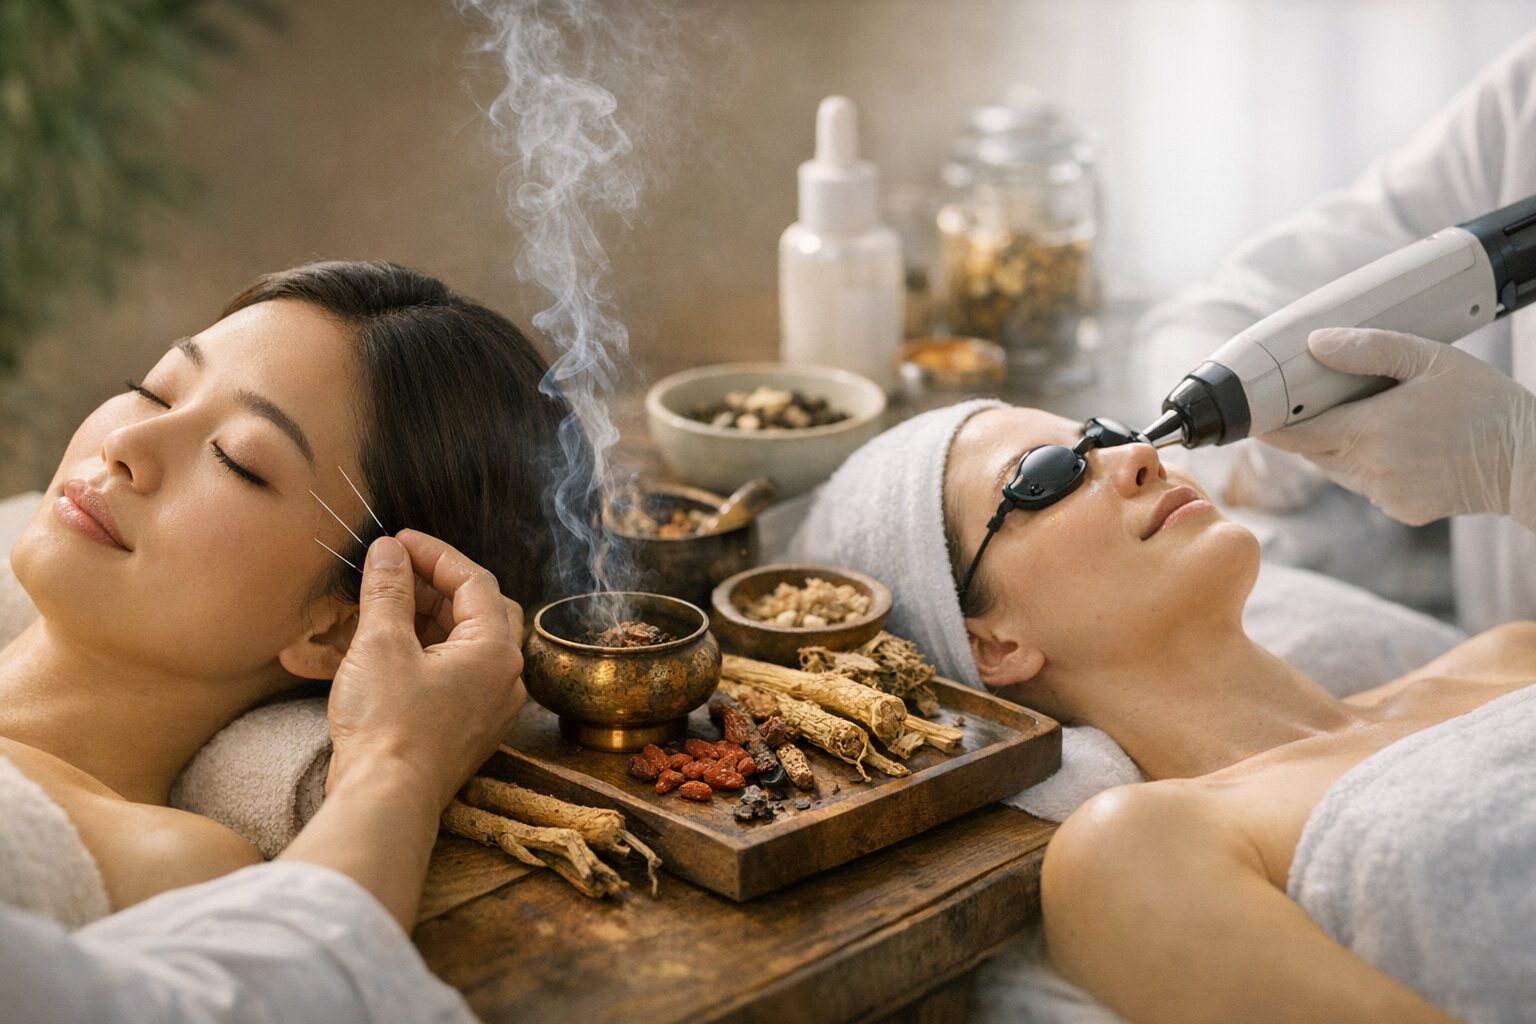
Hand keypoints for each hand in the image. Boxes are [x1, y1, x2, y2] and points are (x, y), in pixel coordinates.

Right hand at [324, 530, 526, 809]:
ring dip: (408, 624)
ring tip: (362, 609)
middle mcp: (502, 677)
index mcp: (495, 650)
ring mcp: (484, 705)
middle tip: (390, 572)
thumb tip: (389, 551)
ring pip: (451, 645)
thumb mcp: (381, 645)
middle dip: (427, 587)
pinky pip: (438, 677)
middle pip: (471, 611)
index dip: (434, 554)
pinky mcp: (461, 727)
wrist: (384, 801)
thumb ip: (388, 590)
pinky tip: (348, 651)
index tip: (398, 541)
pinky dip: (402, 660)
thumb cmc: (388, 726)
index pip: (473, 581)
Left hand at [1262, 328, 1535, 527]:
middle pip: (1312, 451)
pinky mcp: (1400, 510)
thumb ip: (1370, 349)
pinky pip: (1367, 486)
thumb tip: (1315, 343)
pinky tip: (1401, 447)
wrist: (1530, 461)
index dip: (1270, 423)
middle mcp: (1368, 469)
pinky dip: (1369, 467)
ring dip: (1338, 447)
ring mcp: (1384, 495)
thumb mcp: (1431, 360)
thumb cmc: (1485, 404)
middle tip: (1309, 404)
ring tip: (1368, 419)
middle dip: (1306, 430)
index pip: (1296, 433)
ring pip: (1337, 469)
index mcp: (1368, 431)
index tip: (1252, 414)